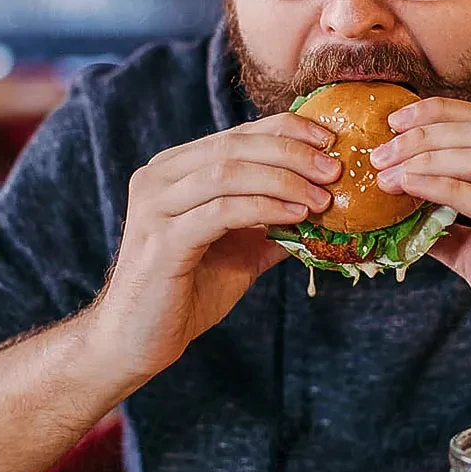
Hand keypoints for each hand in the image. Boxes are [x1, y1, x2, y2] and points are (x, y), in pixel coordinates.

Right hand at [92, 114, 340, 379]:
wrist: (136, 341)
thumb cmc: (187, 292)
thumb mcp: (240, 249)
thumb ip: (272, 222)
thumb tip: (324, 205)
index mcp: (175, 169)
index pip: (237, 133)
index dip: (287, 130)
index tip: (330, 139)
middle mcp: (158, 177)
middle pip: (235, 144)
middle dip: (292, 152)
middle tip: (334, 168)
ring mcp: (155, 206)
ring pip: (228, 171)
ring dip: (283, 180)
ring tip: (322, 198)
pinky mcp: (160, 240)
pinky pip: (221, 211)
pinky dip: (264, 208)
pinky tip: (294, 216)